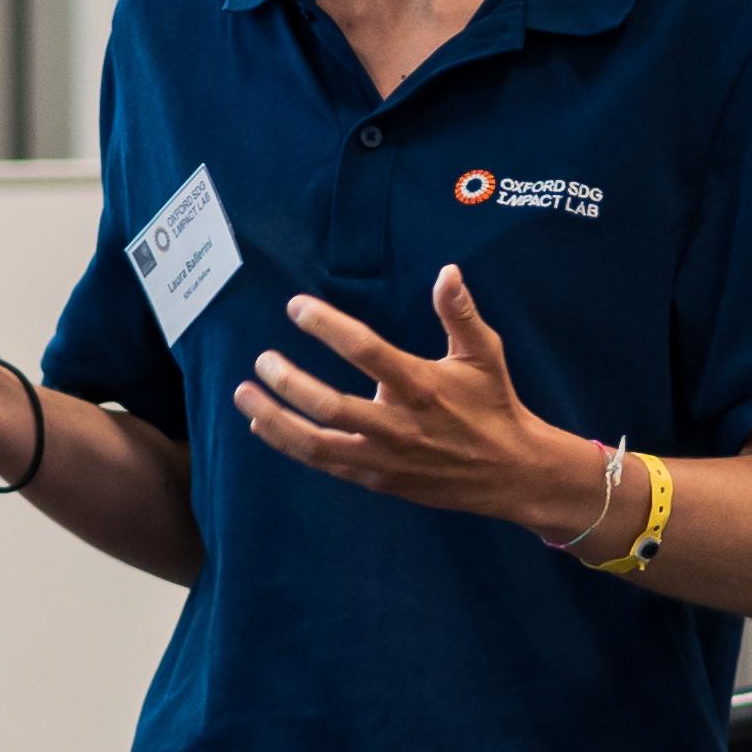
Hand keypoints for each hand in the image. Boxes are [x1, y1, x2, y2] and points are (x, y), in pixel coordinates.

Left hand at [236, 264, 604, 536]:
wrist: (509, 473)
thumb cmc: (494, 404)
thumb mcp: (485, 354)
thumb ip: (460, 314)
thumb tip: (447, 272)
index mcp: (423, 387)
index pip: (366, 351)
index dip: (327, 326)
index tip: (296, 307)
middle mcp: (400, 425)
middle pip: (330, 406)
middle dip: (288, 382)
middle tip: (262, 359)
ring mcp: (385, 458)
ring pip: (317, 444)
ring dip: (274, 420)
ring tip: (243, 394)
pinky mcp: (378, 479)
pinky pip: (325, 463)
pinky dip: (289, 445)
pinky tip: (262, 425)